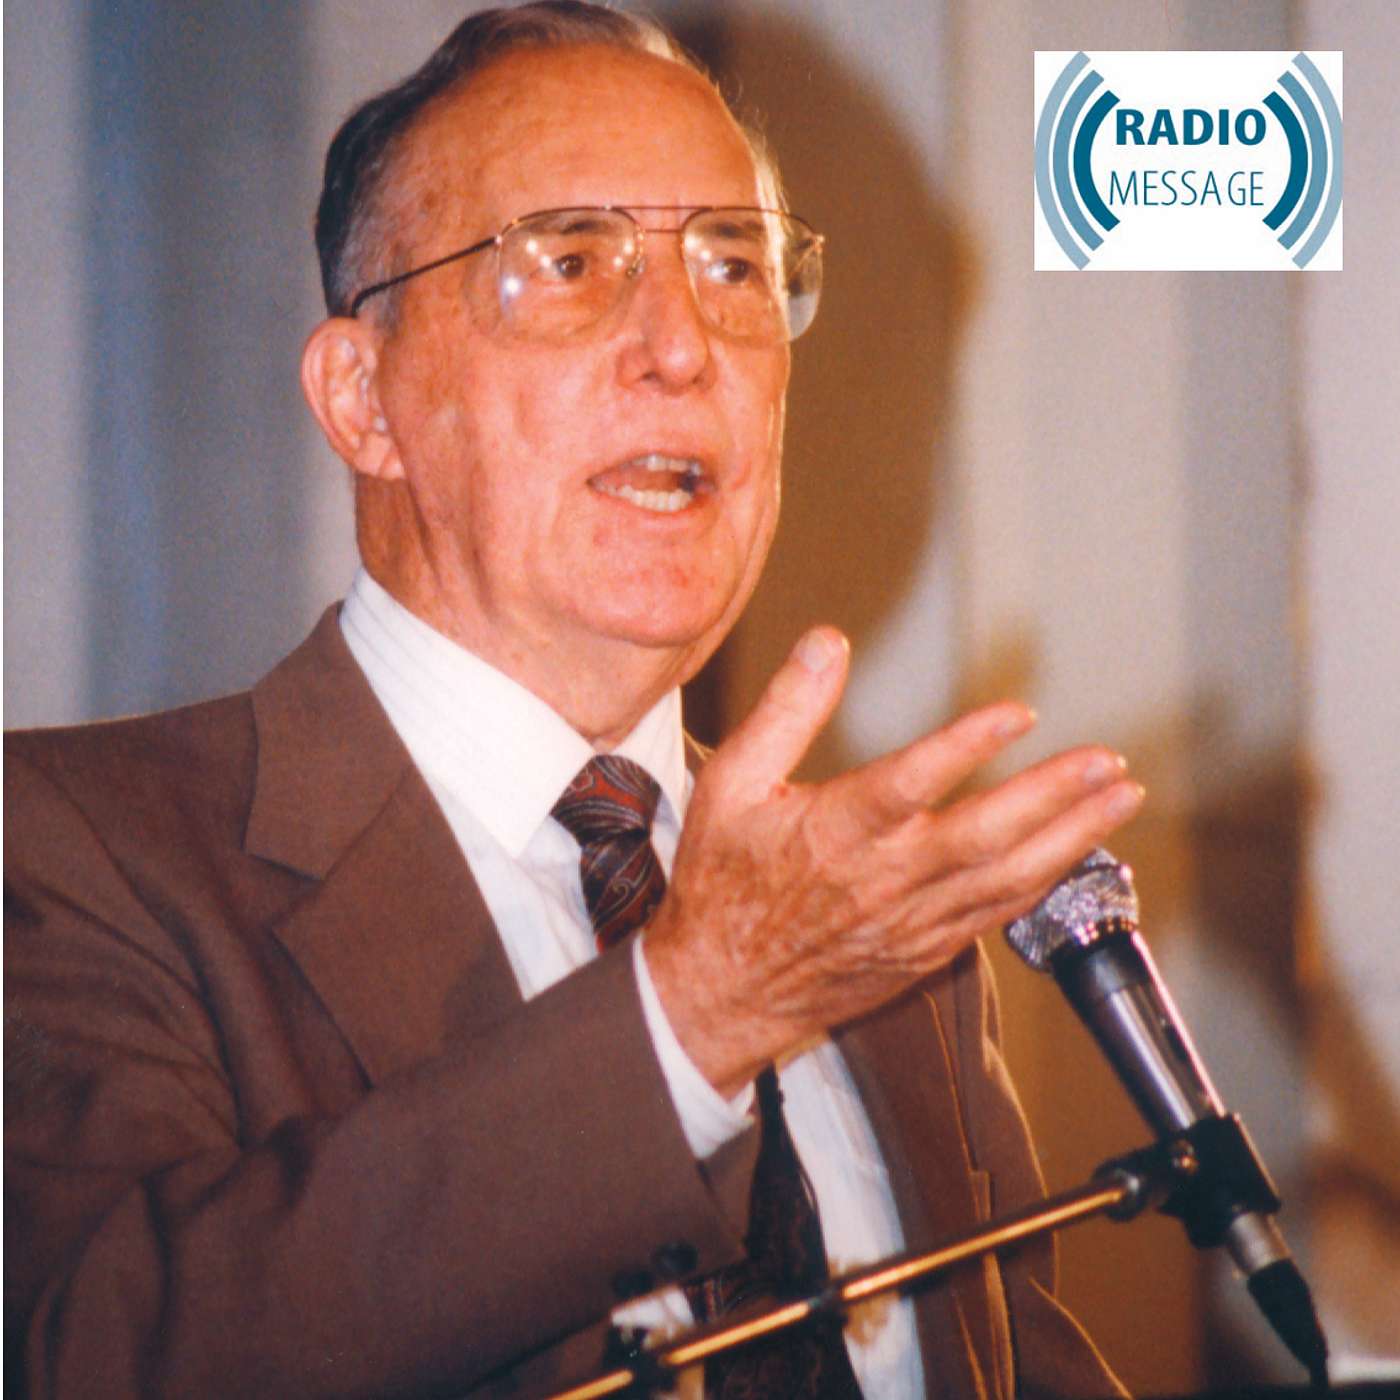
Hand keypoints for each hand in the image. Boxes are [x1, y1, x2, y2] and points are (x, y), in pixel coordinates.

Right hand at [644, 626, 1144, 1096]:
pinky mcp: (926, 949)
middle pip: (984, 836)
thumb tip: (826, 642)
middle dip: (1054, 796)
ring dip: (1069, 837)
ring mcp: (912, 921)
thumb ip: (785, 711)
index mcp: (834, 833)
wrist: (722, 988)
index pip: (911, 783)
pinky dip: (1043, 880)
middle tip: (1107, 762)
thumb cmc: (722, 882)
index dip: (967, 746)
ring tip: (1119, 797)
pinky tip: (1074, 849)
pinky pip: (997, 912)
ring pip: (1006, 878)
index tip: (1019, 713)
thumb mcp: (731, 784)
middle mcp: (883, 879)